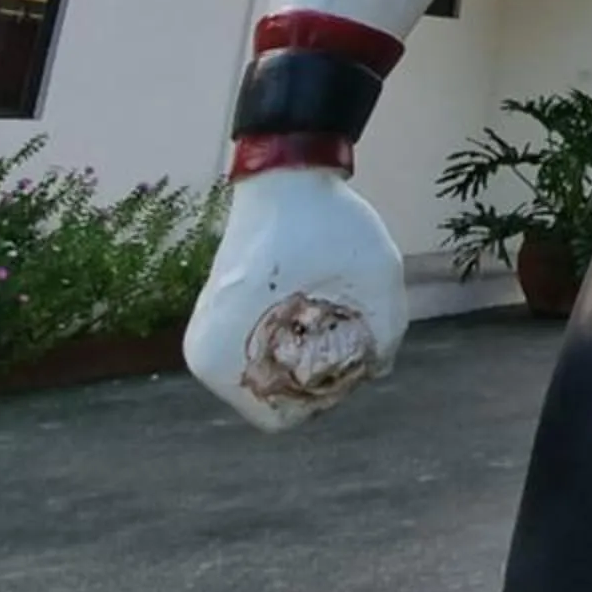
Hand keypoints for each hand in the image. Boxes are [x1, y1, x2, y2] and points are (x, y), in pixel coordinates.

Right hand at [183, 168, 406, 433]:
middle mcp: (204, 358)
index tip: (341, 337)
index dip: (327, 390)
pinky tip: (311, 297)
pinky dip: (294, 339)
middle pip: (279, 401)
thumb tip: (376, 370)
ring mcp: (207, 339)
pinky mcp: (219, 322)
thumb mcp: (377, 276)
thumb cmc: (326, 223)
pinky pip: (265, 356)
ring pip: (275, 377)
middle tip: (338, 315)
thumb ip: (387, 334)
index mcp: (220, 359)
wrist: (286, 173)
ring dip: (310, 353)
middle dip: (319, 372)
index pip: (283, 418)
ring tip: (324, 300)